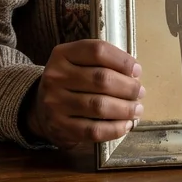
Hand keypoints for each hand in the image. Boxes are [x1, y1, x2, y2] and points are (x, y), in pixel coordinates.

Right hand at [24, 40, 143, 147]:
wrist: (41, 107)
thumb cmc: (71, 81)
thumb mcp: (79, 62)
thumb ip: (104, 62)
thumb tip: (134, 75)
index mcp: (63, 54)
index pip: (98, 51)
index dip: (122, 60)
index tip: (137, 71)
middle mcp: (55, 76)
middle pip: (101, 79)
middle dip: (128, 87)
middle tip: (140, 93)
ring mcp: (55, 102)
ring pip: (99, 106)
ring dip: (125, 109)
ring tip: (137, 110)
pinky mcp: (59, 126)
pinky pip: (93, 130)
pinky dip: (114, 129)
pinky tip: (125, 125)